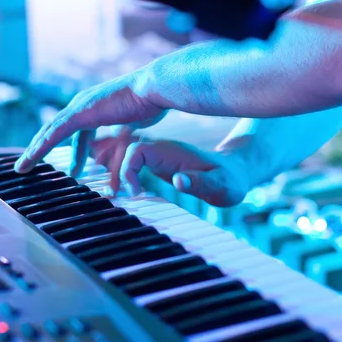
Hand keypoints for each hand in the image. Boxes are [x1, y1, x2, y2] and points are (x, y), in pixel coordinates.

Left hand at [13, 71, 165, 174]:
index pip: (73, 130)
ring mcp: (80, 107)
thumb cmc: (151, 104)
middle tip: (29, 165)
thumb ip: (125, 129)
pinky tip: (32, 159)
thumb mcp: (134, 122)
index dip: (69, 148)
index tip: (70, 165)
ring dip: (34, 150)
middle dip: (40, 148)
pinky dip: (40, 147)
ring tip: (23, 167)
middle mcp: (83, 104)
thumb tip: (129, 141)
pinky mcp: (80, 113)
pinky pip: (54, 134)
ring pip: (49, 132)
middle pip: (55, 130)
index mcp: (94, 106)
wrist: (153, 90)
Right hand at [109, 139, 249, 206]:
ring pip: (121, 151)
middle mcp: (160, 150)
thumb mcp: (220, 186)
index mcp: (172, 152)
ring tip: (107, 190)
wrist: (234, 174)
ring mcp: (156, 155)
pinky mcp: (155, 163)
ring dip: (110, 167)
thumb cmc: (228, 182)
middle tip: (111, 193)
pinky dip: (116, 169)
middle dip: (111, 168)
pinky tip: (112, 183)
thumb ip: (200, 183)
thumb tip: (178, 180)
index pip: (137, 151)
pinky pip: (128, 160)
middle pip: (122, 148)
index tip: (134, 193)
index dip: (128, 169)